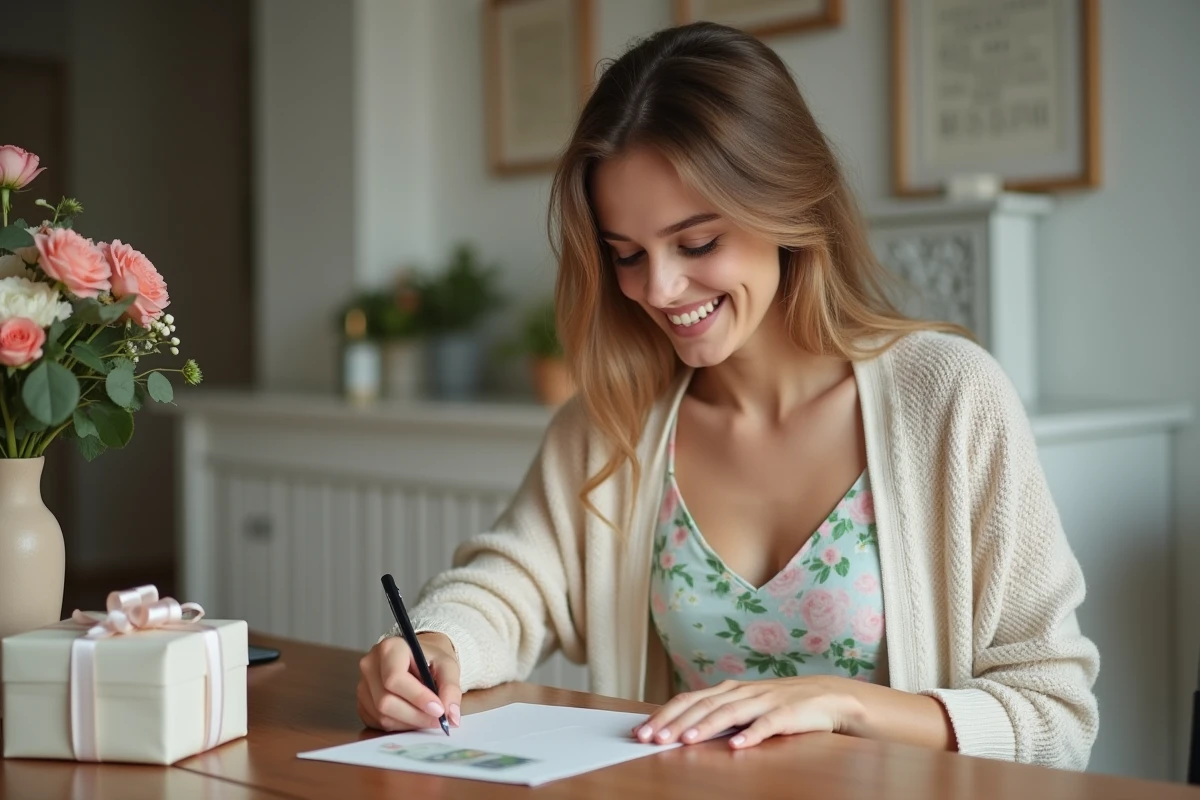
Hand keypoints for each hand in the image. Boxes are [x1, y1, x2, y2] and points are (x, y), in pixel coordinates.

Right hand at [357, 632, 461, 731]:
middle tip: (438, 720)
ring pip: (381, 715)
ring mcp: (362, 685)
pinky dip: (399, 726)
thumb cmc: (430, 660)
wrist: (418, 659)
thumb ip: (451, 689)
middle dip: (415, 715)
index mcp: (390, 648)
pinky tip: (413, 718)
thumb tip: (452, 716)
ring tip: (428, 718)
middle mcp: (370, 665)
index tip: (439, 710)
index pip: (395, 678)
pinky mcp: (361, 703)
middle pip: (385, 701)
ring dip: (409, 723)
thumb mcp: (447, 666)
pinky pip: (377, 722)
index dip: (417, 697)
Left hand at [632, 677, 862, 749]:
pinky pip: (765, 724)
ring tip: (685, 740)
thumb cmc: (780, 704)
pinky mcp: (786, 714)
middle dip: (674, 722)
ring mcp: (763, 701)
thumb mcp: (745, 705)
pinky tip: (736, 746)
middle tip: (652, 738)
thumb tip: (681, 727)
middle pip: (701, 705)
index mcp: (728, 690)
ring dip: (704, 726)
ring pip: (728, 712)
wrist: (828, 697)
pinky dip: (750, 735)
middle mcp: (741, 692)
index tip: (642, 731)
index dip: (664, 714)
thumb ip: (718, 713)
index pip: (689, 700)